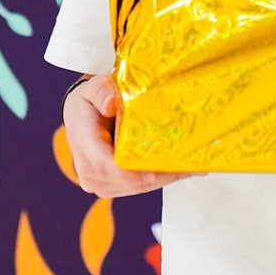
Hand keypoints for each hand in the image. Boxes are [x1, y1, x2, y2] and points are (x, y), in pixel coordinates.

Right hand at [63, 74, 204, 197]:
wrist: (82, 116)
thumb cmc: (90, 102)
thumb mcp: (93, 88)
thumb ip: (101, 91)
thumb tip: (111, 104)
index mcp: (84, 145)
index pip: (105, 166)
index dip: (130, 173)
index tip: (154, 171)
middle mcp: (90, 172)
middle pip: (129, 181)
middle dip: (160, 174)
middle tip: (189, 164)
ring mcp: (103, 183)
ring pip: (140, 187)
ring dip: (166, 177)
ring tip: (193, 165)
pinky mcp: (115, 187)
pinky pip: (142, 186)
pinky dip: (163, 177)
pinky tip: (183, 168)